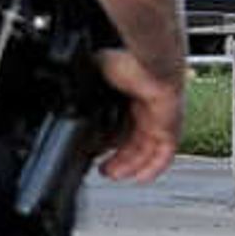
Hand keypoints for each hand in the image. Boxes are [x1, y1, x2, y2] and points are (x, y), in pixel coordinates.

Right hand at [93, 47, 182, 181]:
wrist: (149, 58)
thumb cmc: (128, 60)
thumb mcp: (98, 77)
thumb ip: (84, 87)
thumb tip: (63, 92)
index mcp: (133, 96)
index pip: (122, 125)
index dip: (108, 142)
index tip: (94, 153)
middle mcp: (148, 108)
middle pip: (135, 141)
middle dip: (118, 159)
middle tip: (102, 169)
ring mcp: (161, 116)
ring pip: (149, 149)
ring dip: (131, 165)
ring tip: (112, 173)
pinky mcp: (171, 124)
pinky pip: (165, 152)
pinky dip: (153, 167)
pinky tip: (140, 177)